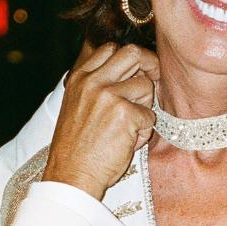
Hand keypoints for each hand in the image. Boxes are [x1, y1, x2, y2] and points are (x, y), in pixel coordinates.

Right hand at [43, 43, 158, 199]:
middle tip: (155, 79)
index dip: (130, 58)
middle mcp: (92, 82)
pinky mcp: (124, 114)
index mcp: (79, 79)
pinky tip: (126, 143)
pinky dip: (143, 132)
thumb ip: (97, 87)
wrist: (71, 175)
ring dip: (144, 107)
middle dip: (149, 64)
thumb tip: (132, 74)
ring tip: (128, 128)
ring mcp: (108, 95)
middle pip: (132, 54)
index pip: (110, 49)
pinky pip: (149, 115)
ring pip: (145, 86)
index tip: (139, 69)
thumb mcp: (77, 107)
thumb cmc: (76, 148)